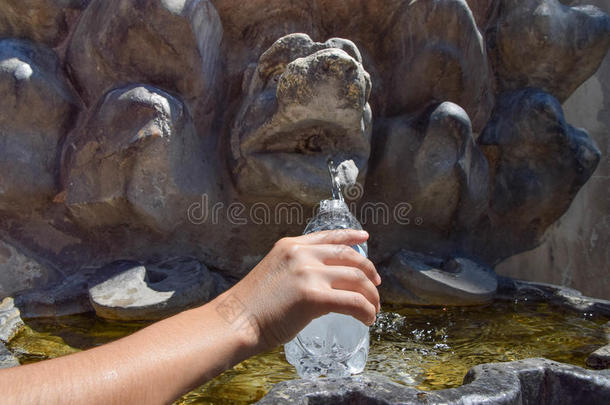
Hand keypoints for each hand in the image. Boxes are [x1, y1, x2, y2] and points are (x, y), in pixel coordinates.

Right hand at [219, 229, 380, 351]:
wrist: (235, 322)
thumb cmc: (251, 307)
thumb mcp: (274, 272)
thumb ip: (296, 269)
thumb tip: (320, 281)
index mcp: (291, 245)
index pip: (329, 235)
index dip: (351, 236)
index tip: (365, 238)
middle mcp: (301, 254)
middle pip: (350, 256)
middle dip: (369, 272)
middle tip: (375, 287)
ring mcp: (308, 273)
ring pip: (356, 278)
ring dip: (371, 295)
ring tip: (373, 309)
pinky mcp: (313, 296)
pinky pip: (353, 301)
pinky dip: (366, 310)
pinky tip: (367, 319)